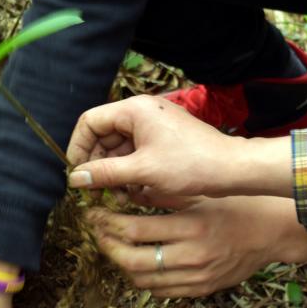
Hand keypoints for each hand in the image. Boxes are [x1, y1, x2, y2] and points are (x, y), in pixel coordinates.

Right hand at [66, 95, 292, 197]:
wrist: (231, 169)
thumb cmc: (190, 165)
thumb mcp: (142, 171)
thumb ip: (104, 173)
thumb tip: (75, 178)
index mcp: (134, 110)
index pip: (90, 121)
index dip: (78, 148)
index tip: (78, 175)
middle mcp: (142, 112)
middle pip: (103, 136)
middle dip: (99, 165)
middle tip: (98, 193)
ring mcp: (154, 126)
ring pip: (119, 148)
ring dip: (115, 173)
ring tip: (121, 198)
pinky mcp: (164, 140)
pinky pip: (136, 154)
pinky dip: (132, 173)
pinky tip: (137, 194)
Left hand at [86, 193, 306, 296]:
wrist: (272, 231)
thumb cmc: (238, 205)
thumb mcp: (202, 192)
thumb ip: (165, 194)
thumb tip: (129, 190)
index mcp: (191, 226)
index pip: (134, 230)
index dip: (107, 224)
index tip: (94, 213)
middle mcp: (191, 256)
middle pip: (132, 260)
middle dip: (107, 246)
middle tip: (97, 232)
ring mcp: (196, 277)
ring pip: (143, 280)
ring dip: (122, 264)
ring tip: (114, 246)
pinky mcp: (201, 289)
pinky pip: (161, 291)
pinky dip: (144, 279)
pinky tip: (140, 263)